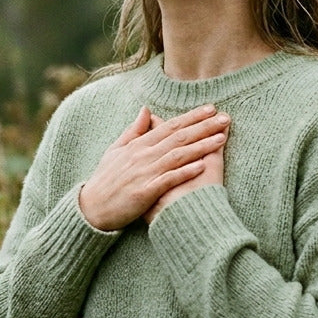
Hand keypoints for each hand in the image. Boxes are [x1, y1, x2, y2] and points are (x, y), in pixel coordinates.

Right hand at [78, 104, 229, 230]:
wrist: (91, 208)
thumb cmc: (105, 180)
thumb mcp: (116, 150)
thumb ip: (134, 130)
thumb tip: (146, 109)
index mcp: (138, 145)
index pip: (169, 126)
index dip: (192, 117)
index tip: (211, 109)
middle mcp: (143, 155)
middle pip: (178, 137)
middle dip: (203, 126)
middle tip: (225, 118)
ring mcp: (144, 173)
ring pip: (177, 155)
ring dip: (201, 146)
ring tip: (221, 138)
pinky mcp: (145, 192)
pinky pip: (168, 179)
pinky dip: (185, 171)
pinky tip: (202, 165)